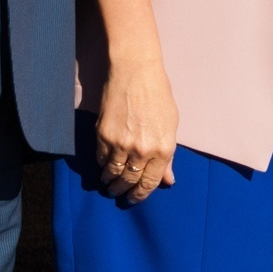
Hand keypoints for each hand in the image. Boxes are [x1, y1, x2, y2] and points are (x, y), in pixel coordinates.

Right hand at [88, 0, 177, 202]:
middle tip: (119, 193)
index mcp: (163, 149)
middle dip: (123, 191)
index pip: (150, 183)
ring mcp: (121, 144)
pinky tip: (103, 167)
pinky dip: (102, 165)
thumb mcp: (171, 126)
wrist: (136, 72)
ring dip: (110, 182)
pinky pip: (101, 159)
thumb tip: (168, 180)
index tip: (134, 199)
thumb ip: (168, 156)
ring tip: (109, 184)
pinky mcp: (103, 135)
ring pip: (112, 174)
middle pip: (129, 181)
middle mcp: (142, 151)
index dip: (141, 195)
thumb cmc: (158, 96)